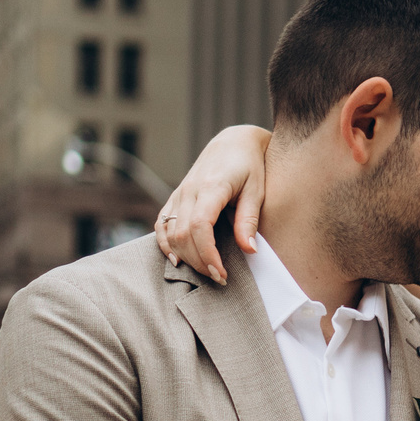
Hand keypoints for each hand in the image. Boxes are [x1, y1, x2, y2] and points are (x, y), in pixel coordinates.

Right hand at [153, 125, 270, 283]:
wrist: (234, 142)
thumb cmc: (250, 166)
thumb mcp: (257, 190)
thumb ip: (249, 220)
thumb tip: (249, 250)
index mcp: (211, 187)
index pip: (199, 227)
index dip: (207, 254)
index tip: (221, 273)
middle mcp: (189, 190)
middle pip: (182, 234)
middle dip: (199, 261)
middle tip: (219, 278)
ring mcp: (179, 193)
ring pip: (170, 232)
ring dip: (185, 256)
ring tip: (205, 271)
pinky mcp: (176, 196)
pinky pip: (161, 223)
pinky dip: (165, 244)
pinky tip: (177, 260)